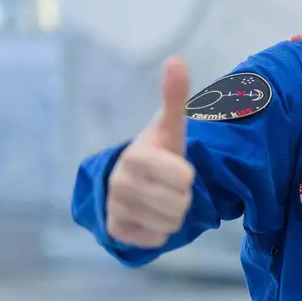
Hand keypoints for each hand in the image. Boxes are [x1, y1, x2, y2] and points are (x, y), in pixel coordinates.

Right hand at [105, 57, 196, 247]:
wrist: (132, 182)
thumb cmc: (158, 153)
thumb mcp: (170, 127)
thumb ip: (174, 96)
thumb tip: (177, 60)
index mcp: (136, 155)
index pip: (184, 177)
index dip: (186, 175)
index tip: (175, 167)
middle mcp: (120, 182)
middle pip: (179, 203)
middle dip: (182, 196)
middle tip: (169, 186)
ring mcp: (115, 207)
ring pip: (170, 223)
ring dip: (173, 214)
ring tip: (160, 199)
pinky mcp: (115, 231)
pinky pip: (156, 240)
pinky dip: (159, 232)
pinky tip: (148, 216)